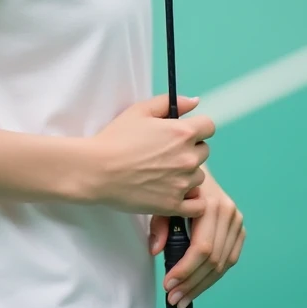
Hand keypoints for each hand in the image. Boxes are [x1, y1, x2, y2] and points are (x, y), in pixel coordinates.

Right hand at [87, 95, 214, 216]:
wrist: (97, 170)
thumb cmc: (116, 139)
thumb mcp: (140, 111)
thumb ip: (170, 103)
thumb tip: (195, 102)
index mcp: (182, 132)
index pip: (209, 127)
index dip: (197, 127)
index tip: (184, 133)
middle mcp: (187, 157)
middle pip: (204, 151)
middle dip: (190, 150)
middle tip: (167, 153)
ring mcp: (182, 183)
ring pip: (199, 177)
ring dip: (187, 174)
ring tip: (163, 174)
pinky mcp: (173, 205)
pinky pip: (197, 205)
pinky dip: (190, 200)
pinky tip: (175, 193)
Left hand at [149, 169, 244, 307]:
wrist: (197, 172)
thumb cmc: (177, 188)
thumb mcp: (163, 200)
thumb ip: (159, 225)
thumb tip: (156, 250)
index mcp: (211, 204)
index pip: (202, 248)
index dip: (186, 270)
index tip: (169, 285)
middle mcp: (229, 213)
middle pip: (213, 260)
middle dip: (192, 283)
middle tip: (174, 299)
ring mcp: (237, 221)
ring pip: (223, 264)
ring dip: (202, 285)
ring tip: (183, 299)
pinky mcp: (240, 229)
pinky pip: (230, 259)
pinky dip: (214, 276)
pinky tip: (198, 285)